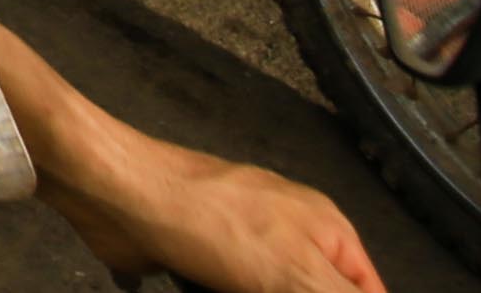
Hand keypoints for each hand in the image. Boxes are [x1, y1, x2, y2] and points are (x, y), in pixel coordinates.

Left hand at [48, 133, 382, 292]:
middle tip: (253, 291)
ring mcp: (242, 246)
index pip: (367, 290)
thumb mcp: (296, 273)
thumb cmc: (203, 218)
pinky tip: (196, 290)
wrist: (114, 196)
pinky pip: (222, 291)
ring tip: (220, 287)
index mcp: (326, 230)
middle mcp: (289, 234)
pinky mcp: (200, 260)